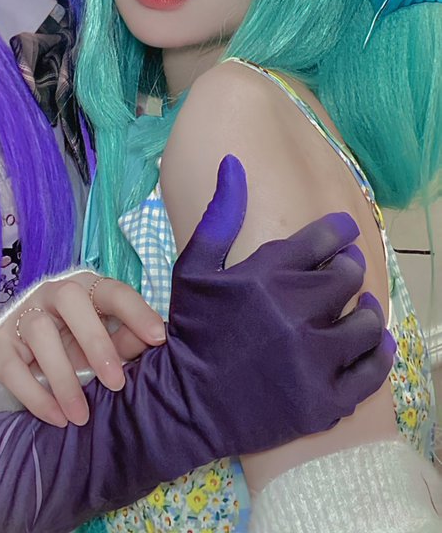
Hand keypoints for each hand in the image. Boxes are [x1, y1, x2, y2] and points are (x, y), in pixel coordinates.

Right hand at [0, 270, 165, 426]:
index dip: (135, 311)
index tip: (158, 338)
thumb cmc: (76, 344)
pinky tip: (58, 418)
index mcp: (86, 288)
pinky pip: (13, 367)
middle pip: (70, 299)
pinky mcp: (0, 347)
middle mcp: (52, 293)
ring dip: (63, 377)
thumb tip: (153, 343)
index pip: (112, 290)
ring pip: (40, 331)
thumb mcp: (103, 343)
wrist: (23, 357)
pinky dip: (36, 396)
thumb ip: (126, 342)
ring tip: (81, 415)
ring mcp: (22, 316)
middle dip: (95, 340)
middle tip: (116, 382)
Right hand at [165, 155, 393, 448]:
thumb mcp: (195, 267)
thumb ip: (220, 215)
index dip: (337, 232)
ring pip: (365, 322)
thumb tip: (234, 162)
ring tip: (357, 309)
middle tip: (345, 272)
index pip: (324, 239)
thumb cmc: (193, 328)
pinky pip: (371, 371)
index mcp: (266, 277)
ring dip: (365, 310)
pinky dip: (378, 354)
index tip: (342, 233)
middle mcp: (294, 315)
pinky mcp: (325, 400)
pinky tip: (371, 343)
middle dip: (349, 269)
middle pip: (348, 277)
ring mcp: (312, 361)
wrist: (186, 403)